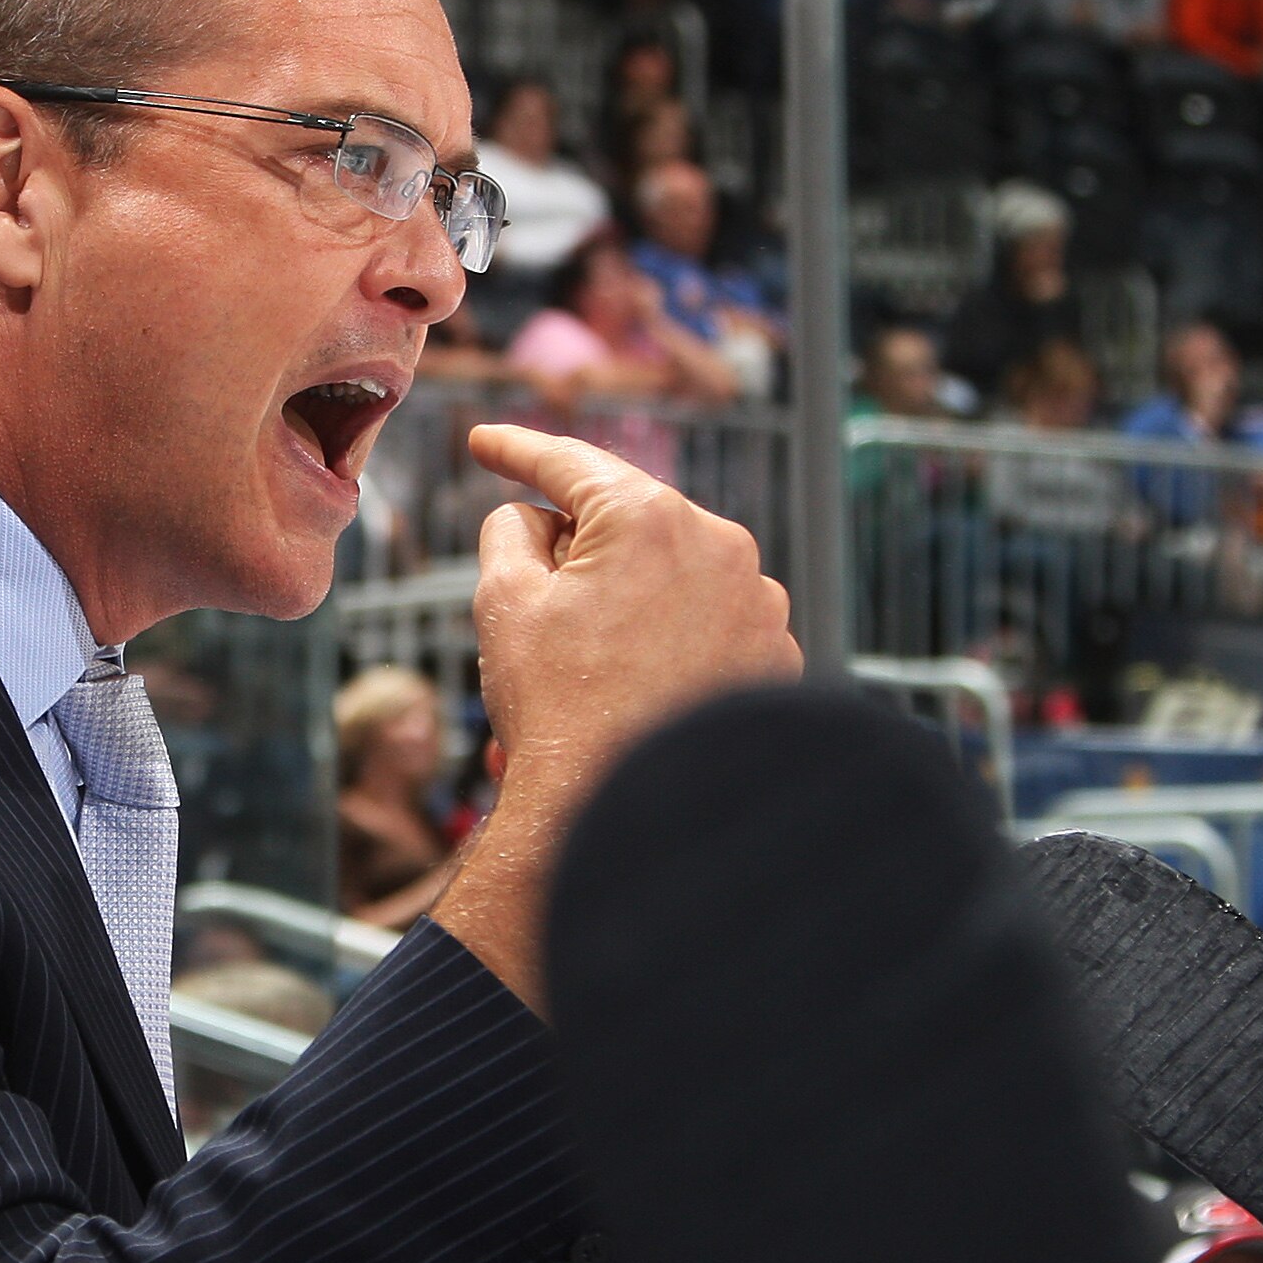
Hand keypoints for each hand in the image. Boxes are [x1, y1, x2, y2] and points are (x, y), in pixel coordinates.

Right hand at [431, 425, 799, 1010]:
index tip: (484, 444)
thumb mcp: (504, 603)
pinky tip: (627, 694)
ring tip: (575, 673)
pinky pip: (707, 628)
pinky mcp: (777, 657)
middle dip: (574, 554)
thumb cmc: (561, 709)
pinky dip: (666, 646)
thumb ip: (509, 532)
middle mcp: (720, 546)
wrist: (636, 817)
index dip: (516, 451)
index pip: (570, 463)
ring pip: (668, 577)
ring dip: (621, 604)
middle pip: (625, 525)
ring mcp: (758, 603)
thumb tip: (535, 519)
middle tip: (528, 602)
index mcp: (649, 517)